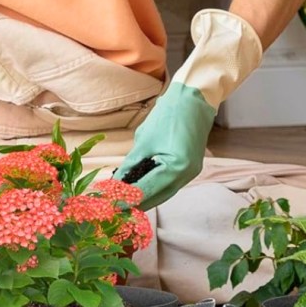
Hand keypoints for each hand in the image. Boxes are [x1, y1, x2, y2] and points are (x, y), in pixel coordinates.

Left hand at [114, 83, 215, 209]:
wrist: (193, 100)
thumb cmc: (168, 115)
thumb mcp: (144, 141)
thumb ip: (130, 165)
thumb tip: (116, 184)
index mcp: (176, 168)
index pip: (147, 190)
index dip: (127, 199)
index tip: (111, 205)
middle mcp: (186, 175)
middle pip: (157, 198)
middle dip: (135, 203)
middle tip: (115, 206)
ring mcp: (190, 174)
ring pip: (163, 194)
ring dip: (145, 198)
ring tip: (124, 200)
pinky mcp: (189, 169)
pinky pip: (169, 185)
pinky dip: (154, 188)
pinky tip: (140, 189)